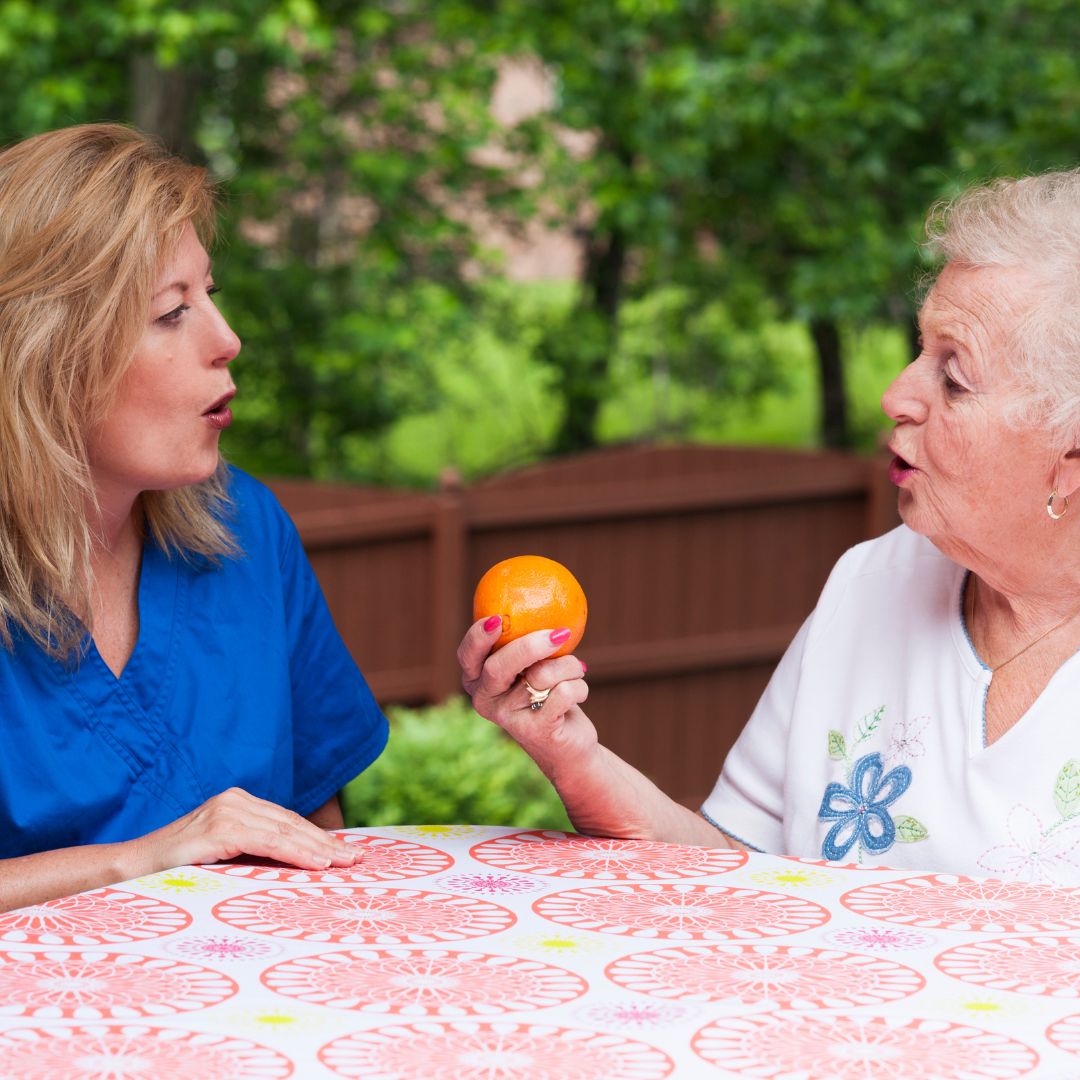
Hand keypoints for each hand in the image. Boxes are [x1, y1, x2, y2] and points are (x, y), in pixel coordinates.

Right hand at [125, 787, 358, 875]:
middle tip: (357, 860)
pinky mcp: (217, 829)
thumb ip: (252, 853)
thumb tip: (296, 868)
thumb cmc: (174, 871)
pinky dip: (295, 852)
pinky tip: (317, 863)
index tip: (347, 852)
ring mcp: (225, 811)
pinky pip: (266, 841)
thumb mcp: (221, 857)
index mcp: (237, 803)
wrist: (125, 871)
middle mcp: (234, 800)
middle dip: (327, 843)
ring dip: (319, 849)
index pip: (288, 821)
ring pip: (284, 831)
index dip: (319, 837)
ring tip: (345, 863)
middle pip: (292, 824)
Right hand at [458, 618, 590, 773]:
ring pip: (541, 675)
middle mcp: (484, 700)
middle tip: (560, 633)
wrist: (567, 744)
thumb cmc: (548, 692)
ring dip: (570, 666)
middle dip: (531, 646)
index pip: (468, 655)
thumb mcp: (533, 665)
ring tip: (576, 670)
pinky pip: (563, 693)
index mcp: (477, 679)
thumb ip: (527, 641)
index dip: (478, 637)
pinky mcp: (534, 732)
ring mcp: (507, 718)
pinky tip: (579, 693)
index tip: (496, 619)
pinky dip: (580, 687)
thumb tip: (544, 596)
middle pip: (500, 665)